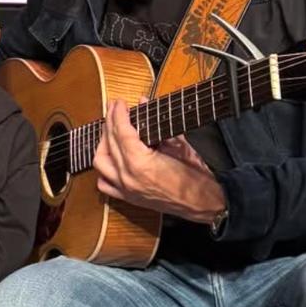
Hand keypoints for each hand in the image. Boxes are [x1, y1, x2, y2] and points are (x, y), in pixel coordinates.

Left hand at [93, 100, 225, 224]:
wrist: (205, 203)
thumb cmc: (196, 176)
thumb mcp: (179, 144)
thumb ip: (157, 123)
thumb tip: (143, 103)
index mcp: (140, 164)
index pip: (121, 131)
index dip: (118, 113)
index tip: (119, 102)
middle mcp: (128, 177)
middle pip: (108, 143)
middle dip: (110, 122)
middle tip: (113, 109)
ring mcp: (125, 189)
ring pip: (100, 162)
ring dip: (102, 144)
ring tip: (110, 131)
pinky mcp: (128, 198)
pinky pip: (104, 183)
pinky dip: (103, 168)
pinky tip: (110, 157)